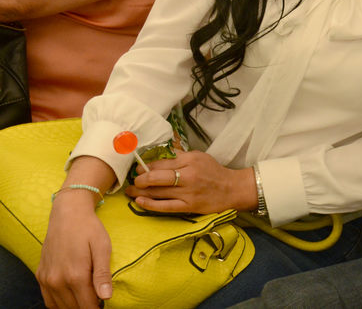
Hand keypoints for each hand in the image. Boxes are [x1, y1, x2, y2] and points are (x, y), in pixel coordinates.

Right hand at [37, 191, 112, 308]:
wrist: (67, 213)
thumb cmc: (89, 229)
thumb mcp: (102, 247)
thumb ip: (103, 274)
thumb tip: (106, 297)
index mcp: (75, 275)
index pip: (87, 306)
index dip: (98, 308)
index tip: (104, 304)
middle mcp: (57, 280)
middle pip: (74, 308)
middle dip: (87, 306)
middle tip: (97, 298)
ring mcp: (46, 279)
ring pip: (60, 307)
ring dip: (73, 306)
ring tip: (86, 296)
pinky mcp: (40, 275)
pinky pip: (48, 299)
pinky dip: (59, 303)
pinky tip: (70, 295)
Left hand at [125, 150, 255, 214]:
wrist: (232, 189)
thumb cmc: (214, 171)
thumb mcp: (199, 156)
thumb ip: (180, 155)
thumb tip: (158, 154)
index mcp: (191, 160)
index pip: (162, 162)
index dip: (146, 166)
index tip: (138, 169)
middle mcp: (188, 175)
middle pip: (157, 176)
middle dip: (140, 179)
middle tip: (134, 180)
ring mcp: (188, 192)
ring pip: (159, 192)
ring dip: (140, 192)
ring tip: (130, 191)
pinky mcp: (189, 206)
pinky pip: (165, 206)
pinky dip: (150, 204)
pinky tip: (140, 201)